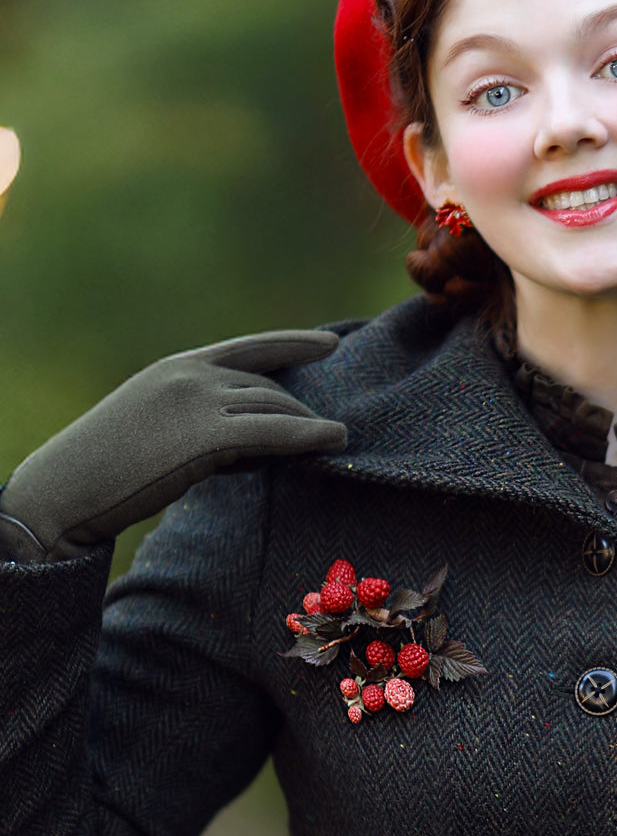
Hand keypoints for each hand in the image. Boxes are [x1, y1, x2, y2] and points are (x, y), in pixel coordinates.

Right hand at [0, 330, 347, 560]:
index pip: (249, 347)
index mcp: (178, 366)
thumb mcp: (154, 422)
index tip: (328, 343)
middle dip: (298, 407)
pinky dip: (310, 435)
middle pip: (266, 386)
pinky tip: (335, 439)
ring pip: (274, 406)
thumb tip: (255, 432)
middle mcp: (192, 375)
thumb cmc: (105, 467)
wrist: (61, 492)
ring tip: (336, 436)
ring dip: (308, 423)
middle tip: (326, 427)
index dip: (293, 344)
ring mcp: (199, 402)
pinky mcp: (206, 437)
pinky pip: (273, 432)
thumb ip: (200, 415)